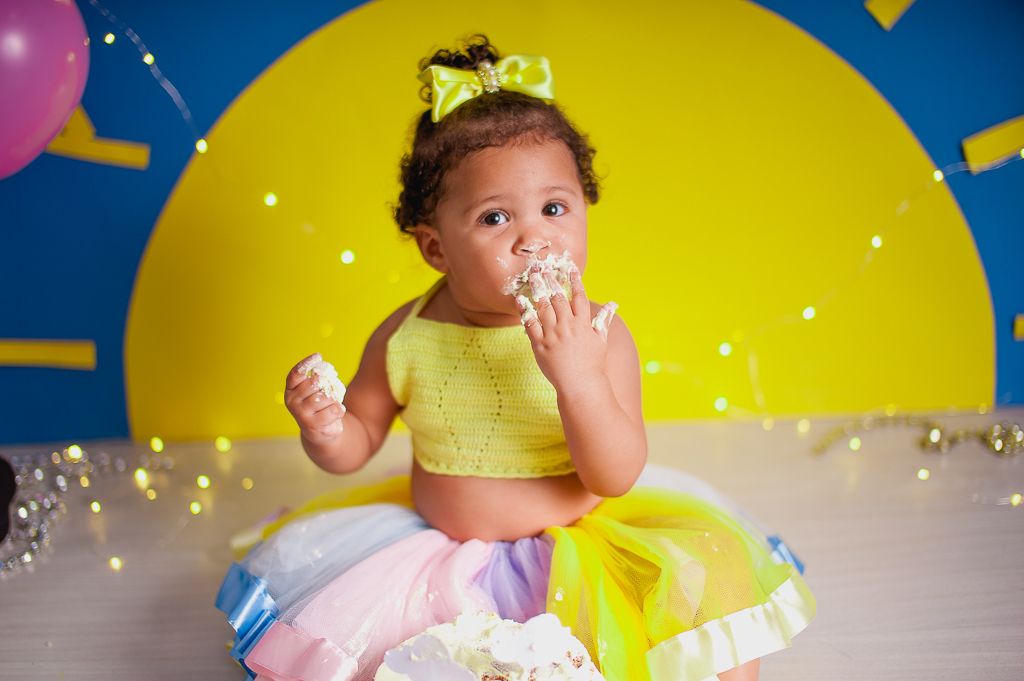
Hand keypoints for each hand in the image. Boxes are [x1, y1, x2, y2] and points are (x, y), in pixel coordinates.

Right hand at [284, 352, 345, 444]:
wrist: (320, 431)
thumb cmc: (319, 405)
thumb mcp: (317, 390)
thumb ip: (319, 380)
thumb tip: (326, 372)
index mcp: (291, 389)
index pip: (296, 374)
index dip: (306, 363)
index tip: (318, 356)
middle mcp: (291, 401)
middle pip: (315, 383)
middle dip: (327, 385)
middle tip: (330, 392)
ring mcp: (300, 414)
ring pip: (325, 397)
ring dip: (334, 400)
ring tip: (331, 405)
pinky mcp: (312, 425)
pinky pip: (333, 410)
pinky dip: (339, 410)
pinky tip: (336, 413)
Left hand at [515, 265, 615, 394]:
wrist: (580, 386)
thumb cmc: (592, 364)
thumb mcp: (601, 341)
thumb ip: (603, 320)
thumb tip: (613, 304)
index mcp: (583, 324)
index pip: (579, 297)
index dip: (574, 281)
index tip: (569, 268)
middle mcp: (568, 327)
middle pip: (558, 297)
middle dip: (550, 280)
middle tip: (543, 266)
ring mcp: (553, 335)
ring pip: (543, 306)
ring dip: (537, 288)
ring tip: (532, 275)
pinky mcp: (540, 345)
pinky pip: (530, 324)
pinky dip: (524, 310)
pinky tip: (519, 299)